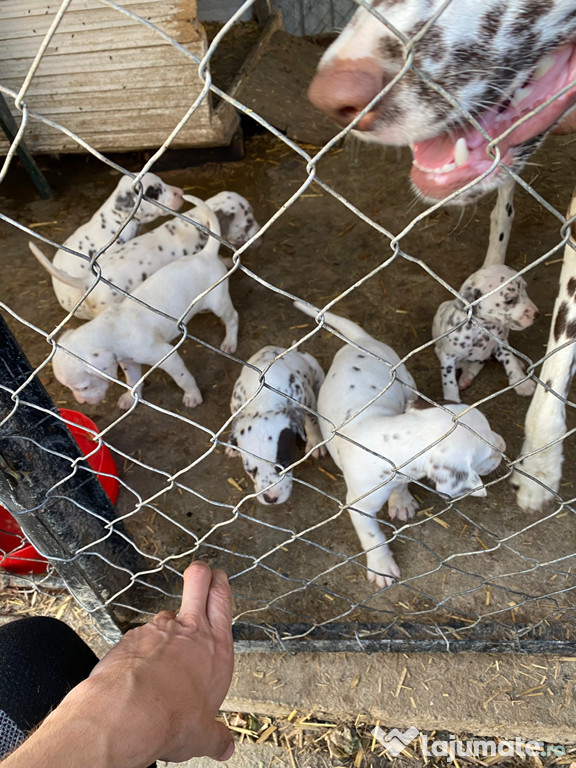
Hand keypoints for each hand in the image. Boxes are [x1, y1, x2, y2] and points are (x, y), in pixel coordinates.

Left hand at [88, 561, 234, 763]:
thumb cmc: (170, 719)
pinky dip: (138, 651)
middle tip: (201, 574)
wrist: (127, 714)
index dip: (220, 583)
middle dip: (201, 573)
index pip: (222, 599)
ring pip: (165, 614)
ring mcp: (158, 630)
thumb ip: (216, 737)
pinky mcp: (130, 637)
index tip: (218, 579)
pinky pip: (138, 638)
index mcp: (216, 648)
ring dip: (165, 628)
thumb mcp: (203, 735)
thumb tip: (224, 747)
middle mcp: (189, 630)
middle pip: (199, 580)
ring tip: (161, 656)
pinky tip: (137, 672)